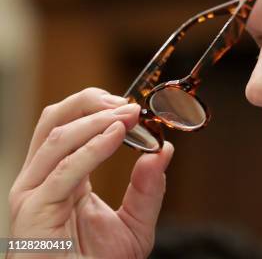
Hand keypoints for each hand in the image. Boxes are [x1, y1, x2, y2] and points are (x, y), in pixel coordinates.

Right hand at [8, 87, 173, 257]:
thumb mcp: (134, 224)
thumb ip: (147, 188)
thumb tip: (164, 150)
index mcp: (61, 174)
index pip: (70, 123)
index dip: (98, 106)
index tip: (133, 106)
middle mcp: (42, 178)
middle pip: (55, 119)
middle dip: (90, 102)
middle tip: (128, 103)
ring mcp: (34, 193)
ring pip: (57, 137)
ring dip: (96, 120)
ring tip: (128, 115)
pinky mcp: (34, 210)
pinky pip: (64, 170)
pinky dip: (92, 148)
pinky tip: (116, 136)